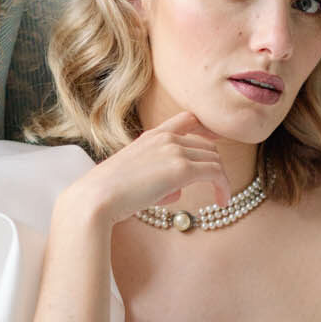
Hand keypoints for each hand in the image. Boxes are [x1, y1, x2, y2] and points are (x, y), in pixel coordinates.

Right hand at [57, 110, 230, 227]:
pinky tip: (223, 202)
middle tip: (218, 185)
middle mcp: (166, 138)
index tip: (217, 143)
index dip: (207, 130)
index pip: (188, 119)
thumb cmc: (110, 193)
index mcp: (152, 135)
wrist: (96, 198)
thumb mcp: (134, 177)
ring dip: (222, 180)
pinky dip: (224, 187)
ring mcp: (174, 151)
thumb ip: (157, 179)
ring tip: (222, 199)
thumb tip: (176, 192)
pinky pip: (216, 174)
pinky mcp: (182, 169)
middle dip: (216, 165)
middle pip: (207, 145)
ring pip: (215, 159)